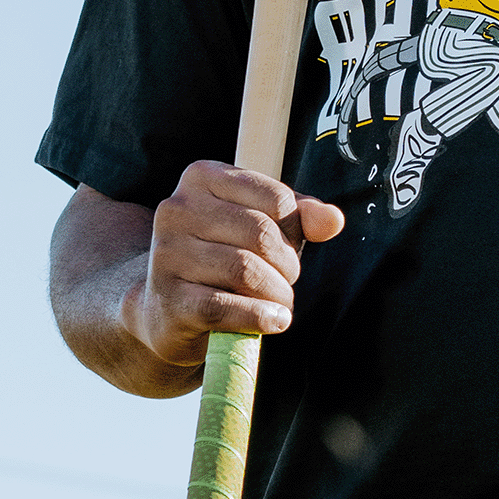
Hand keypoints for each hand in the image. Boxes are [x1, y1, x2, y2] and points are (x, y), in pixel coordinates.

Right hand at [121, 161, 343, 368]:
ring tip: (281, 304)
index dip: (295, 230)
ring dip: (277, 293)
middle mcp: (177, 208)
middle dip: (288, 264)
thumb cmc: (222, 257)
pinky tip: (274, 321)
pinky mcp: (168, 299)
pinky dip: (259, 317)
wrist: (165, 308)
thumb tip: (333, 220)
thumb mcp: (261, 226)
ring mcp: (166, 254)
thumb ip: (300, 217)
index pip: (276, 197)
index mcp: (202, 177)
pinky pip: (224, 308)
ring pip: (245, 270)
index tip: (289, 248)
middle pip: (261, 233)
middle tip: (288, 282)